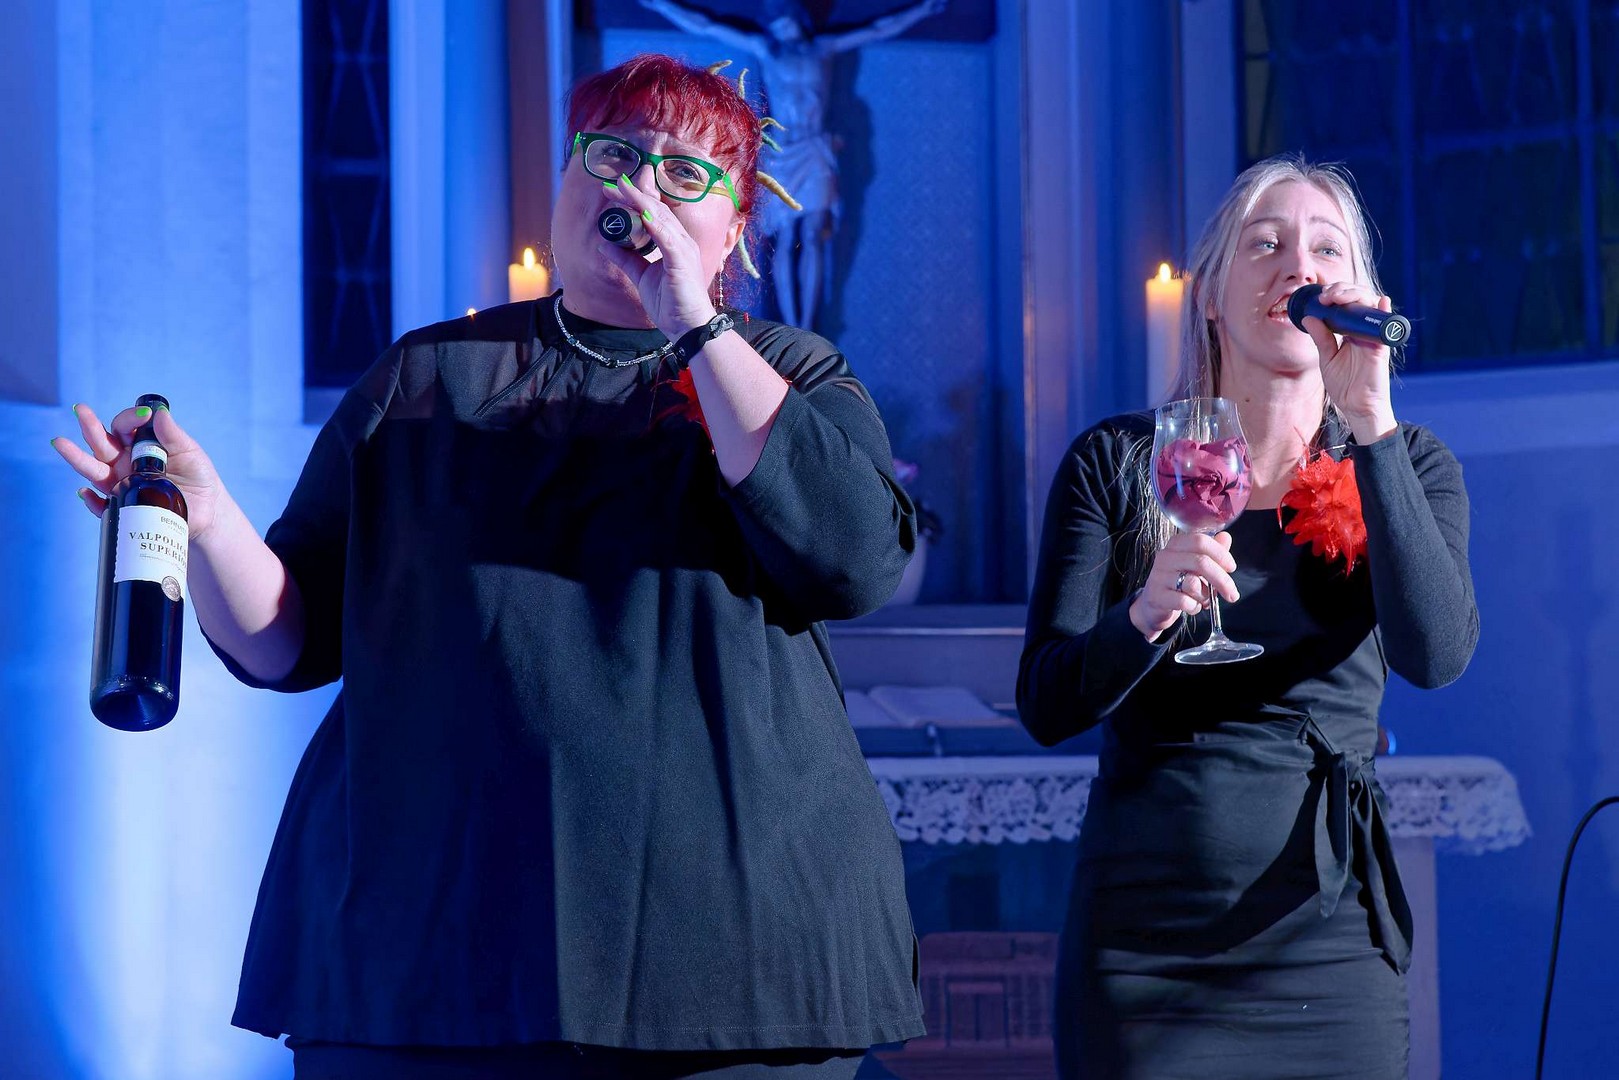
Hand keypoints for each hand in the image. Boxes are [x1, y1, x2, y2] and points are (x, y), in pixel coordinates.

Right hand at [52, 403, 223, 540]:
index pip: (125, 428)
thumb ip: (173, 435)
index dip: (131, 419)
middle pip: (101, 444)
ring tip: (60, 442)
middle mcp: (124, 462)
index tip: (144, 414)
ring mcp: (122, 484)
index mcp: (139, 445)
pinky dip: (93, 501)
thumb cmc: (198, 477)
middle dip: (90, 428)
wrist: (208, 511)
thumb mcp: (190, 452)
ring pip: (94, 471)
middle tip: (81, 411)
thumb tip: (159, 413)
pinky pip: (103, 505)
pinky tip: (85, 493)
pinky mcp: (125, 506)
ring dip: (77, 458)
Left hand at [595, 173, 719, 339]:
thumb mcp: (642, 277)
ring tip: (620, 190)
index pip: (653, 214)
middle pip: (655, 210)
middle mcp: (682, 241)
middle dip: (632, 195)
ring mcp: (684, 249)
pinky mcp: (682, 261)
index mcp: (674, 243)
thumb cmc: (671, 304)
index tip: (613, 191)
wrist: (687, 327)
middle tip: (610, 185)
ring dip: (639, 201)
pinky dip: (653, 223)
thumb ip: (626, 260)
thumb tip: (604, 245)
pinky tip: (640, 211)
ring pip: (659, 217)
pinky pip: (667, 238)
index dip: (634, 200)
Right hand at [1128, 531, 1238, 641]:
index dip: (1221, 554)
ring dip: (1205, 596)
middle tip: (1232, 594)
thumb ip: (1212, 551)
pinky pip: (1184, 602)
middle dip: (1222, 580)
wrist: (1154, 604)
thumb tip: (1226, 537)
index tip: (1231, 567)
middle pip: (1201, 562)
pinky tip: (1192, 606)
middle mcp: (1165, 557)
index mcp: (1176, 544)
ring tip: (1202, 599)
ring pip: (1193, 584)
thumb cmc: (1179, 582)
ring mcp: (1159, 576)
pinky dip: (1194, 607)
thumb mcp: (1196, 565)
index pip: (1201, 541)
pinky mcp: (1156, 596)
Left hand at [1300, 281, 1396, 441]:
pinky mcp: (1381, 348)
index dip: (1336, 293)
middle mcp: (1362, 330)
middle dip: (1343, 290)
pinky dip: (1384, 312)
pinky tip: (1380, 302)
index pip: (1346, 304)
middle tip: (1327, 295)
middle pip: (1359, 299)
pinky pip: (1386, 327)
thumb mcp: (1327, 359)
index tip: (1321, 297)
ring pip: (1371, 306)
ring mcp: (1373, 336)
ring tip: (1340, 296)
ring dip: (1357, 295)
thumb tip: (1308, 317)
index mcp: (1349, 331)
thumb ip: (1321, 338)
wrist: (1356, 407)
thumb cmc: (1344, 385)